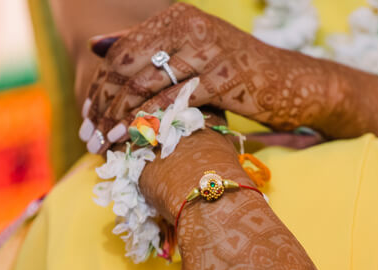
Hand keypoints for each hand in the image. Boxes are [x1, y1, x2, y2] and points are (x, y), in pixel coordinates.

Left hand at [80, 3, 345, 154]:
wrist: (290, 84)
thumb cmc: (237, 72)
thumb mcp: (192, 53)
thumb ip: (147, 46)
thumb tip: (96, 45)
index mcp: (177, 18)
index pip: (123, 51)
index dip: (100, 84)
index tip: (87, 115)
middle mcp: (190, 27)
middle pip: (129, 66)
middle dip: (104, 103)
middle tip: (90, 135)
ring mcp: (208, 51)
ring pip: (147, 85)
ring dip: (122, 118)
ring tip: (107, 143)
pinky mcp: (224, 78)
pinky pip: (175, 101)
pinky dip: (151, 122)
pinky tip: (137, 141)